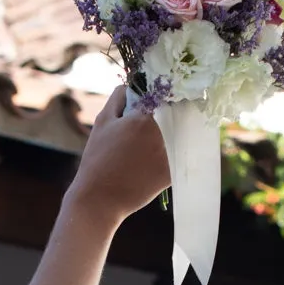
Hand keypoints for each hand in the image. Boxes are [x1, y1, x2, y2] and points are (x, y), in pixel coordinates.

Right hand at [66, 85, 170, 226]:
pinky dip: (180, 151)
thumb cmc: (97, 159)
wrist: (100, 199)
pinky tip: (169, 152)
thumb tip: (133, 86)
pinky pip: (183, 155)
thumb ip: (119, 97)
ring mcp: (170, 154)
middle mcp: (163, 133)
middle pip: (182, 113)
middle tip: (168, 115)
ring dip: (182, 131)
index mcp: (146, 116)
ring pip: (186, 134)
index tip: (164, 98)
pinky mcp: (172, 173)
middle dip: (177, 111)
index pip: (168, 95)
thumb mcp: (103, 121)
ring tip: (168, 135)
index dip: (168, 94)